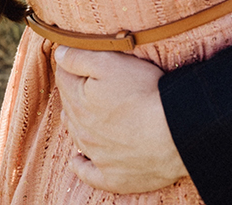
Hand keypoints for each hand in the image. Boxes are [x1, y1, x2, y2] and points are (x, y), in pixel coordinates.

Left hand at [54, 45, 187, 192]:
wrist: (171, 134)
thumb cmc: (143, 94)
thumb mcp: (111, 63)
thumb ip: (81, 58)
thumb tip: (59, 54)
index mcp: (79, 103)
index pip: (64, 79)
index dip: (71, 65)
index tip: (78, 58)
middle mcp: (82, 132)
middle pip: (70, 108)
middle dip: (75, 93)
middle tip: (86, 83)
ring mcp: (96, 156)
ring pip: (78, 137)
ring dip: (78, 124)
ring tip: (85, 113)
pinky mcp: (112, 176)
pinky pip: (88, 173)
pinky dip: (81, 166)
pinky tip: (77, 162)